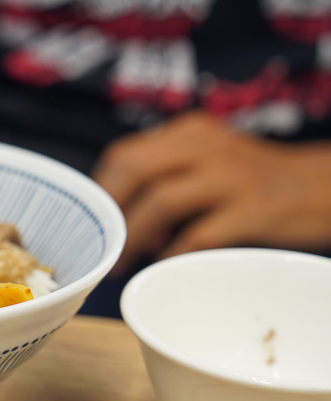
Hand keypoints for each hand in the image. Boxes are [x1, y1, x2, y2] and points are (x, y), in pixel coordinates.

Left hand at [92, 111, 330, 275]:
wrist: (325, 187)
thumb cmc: (256, 183)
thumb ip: (167, 180)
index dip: (102, 192)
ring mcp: (231, 177)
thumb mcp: (210, 163)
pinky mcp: (254, 209)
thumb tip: (119, 223)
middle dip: (109, 213)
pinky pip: (199, 234)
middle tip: (102, 246)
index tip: (93, 222)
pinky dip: (173, 253)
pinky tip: (165, 265)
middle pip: (134, 171)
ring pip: (160, 201)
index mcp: (189, 134)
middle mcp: (206, 147)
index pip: (125, 155)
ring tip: (123, 263)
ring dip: (133, 237)